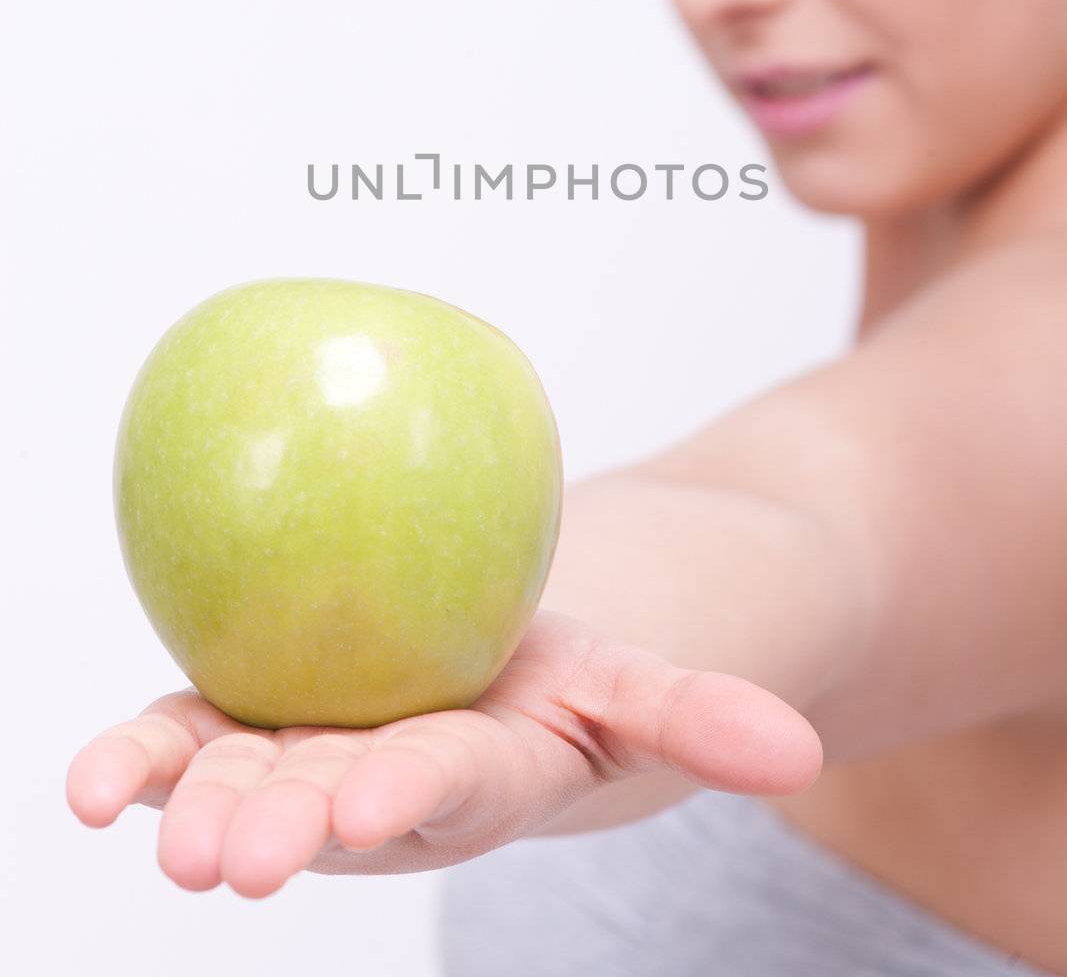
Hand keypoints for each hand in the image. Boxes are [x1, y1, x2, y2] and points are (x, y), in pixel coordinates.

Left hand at [66, 608, 821, 897]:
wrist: (475, 669)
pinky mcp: (242, 723)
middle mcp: (374, 784)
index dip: (413, 792)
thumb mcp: (631, 685)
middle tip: (239, 853)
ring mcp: (301, 758)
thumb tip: (802, 758)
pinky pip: (182, 741)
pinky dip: (132, 762)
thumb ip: (703, 718)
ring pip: (241, 785)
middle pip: (326, 808)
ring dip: (191, 805)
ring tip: (136, 814)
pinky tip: (87, 783)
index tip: (377, 796)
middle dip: (281, 829)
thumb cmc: (556, 680)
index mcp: (473, 773)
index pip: (447, 787)